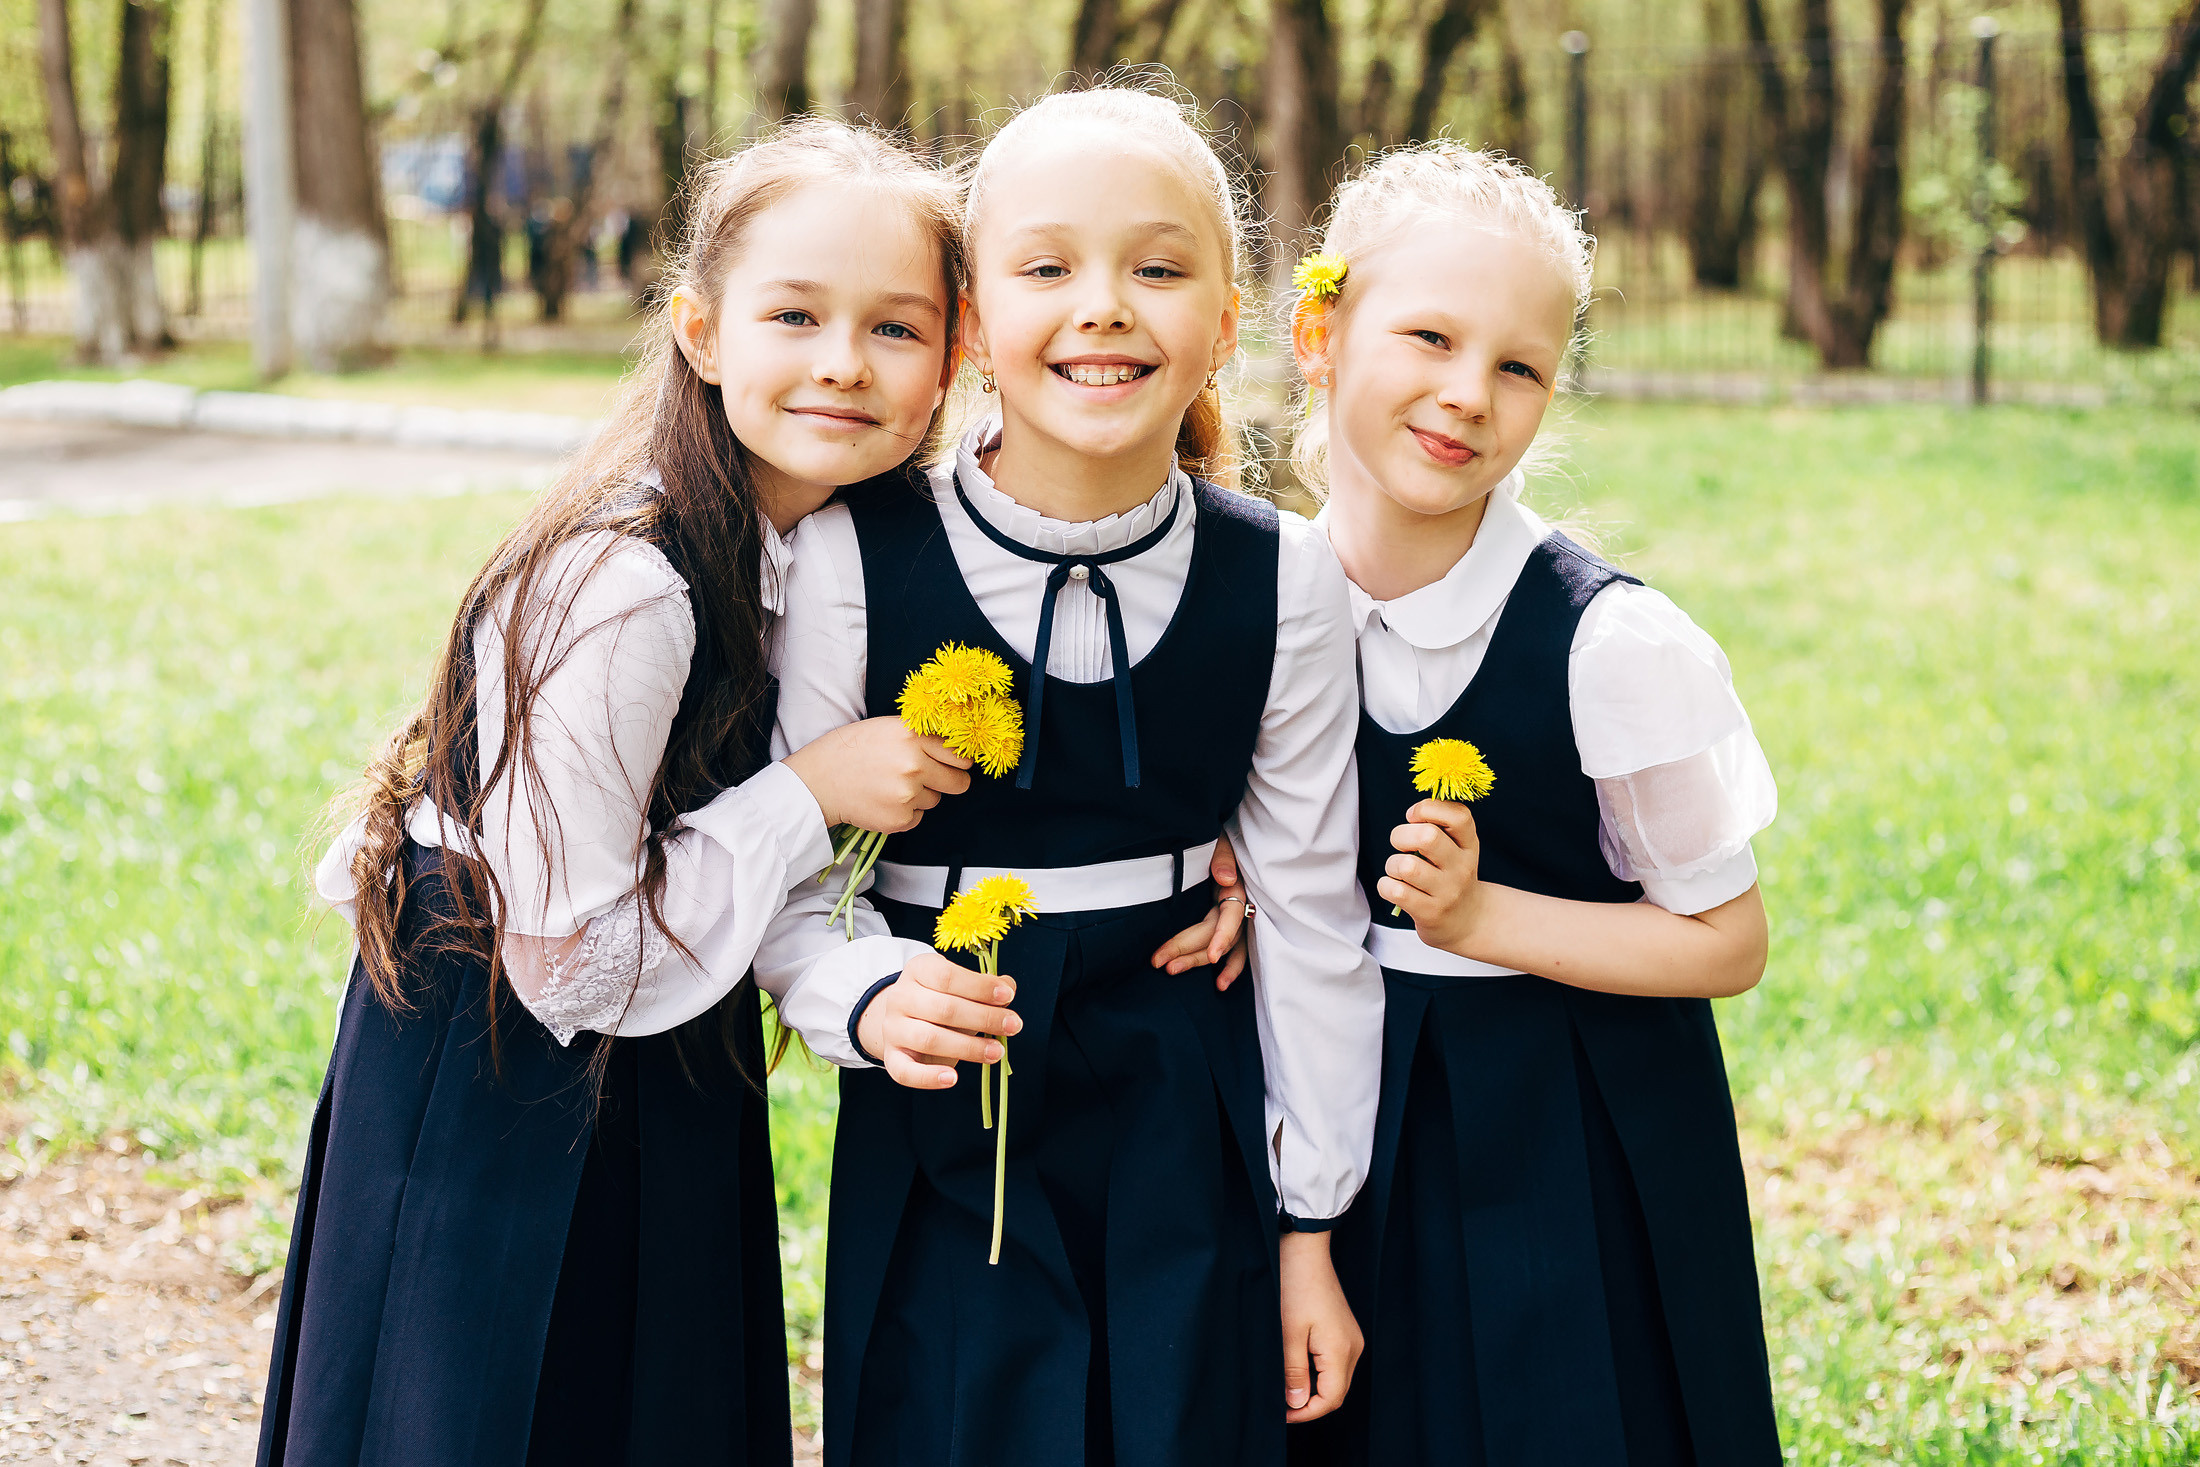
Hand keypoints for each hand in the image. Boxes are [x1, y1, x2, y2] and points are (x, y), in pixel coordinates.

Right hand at [784, 717, 971, 831]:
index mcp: (912, 736)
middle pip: (959, 783)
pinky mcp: (899, 819)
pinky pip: (918, 817)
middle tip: (931, 779)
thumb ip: (920, 736)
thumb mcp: (886, 728)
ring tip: (890, 786)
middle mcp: (913, 765)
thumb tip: (954, 748)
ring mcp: (907, 795)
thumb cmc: (849, 751)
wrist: (818, 781)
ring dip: (920, 796)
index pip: (959, 754)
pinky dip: (905, 813)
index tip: (955, 764)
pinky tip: (883, 800)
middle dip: (950, 782)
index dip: (958, 761)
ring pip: (935, 800)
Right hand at [855, 948, 1021, 1090]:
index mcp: (918, 970)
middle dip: (983, 1018)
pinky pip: (906, 1072)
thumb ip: (985, 986)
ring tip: (997, 1052)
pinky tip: (953, 1078)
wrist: (905, 1022)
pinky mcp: (892, 1058)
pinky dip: (929, 1078)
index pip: (947, 976)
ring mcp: (893, 1029)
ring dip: (968, 1047)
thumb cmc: (942, 1001)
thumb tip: (1008, 987)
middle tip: (1014, 1025)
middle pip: (943, 1008)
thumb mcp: (962, 987)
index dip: (979, 987)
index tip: (1008, 996)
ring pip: (930, 1039)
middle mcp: (900, 997)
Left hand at [1148, 833, 1249, 990]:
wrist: (1231, 841)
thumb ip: (1223, 857)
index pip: (1230, 917)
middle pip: (1215, 934)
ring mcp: (1239, 919)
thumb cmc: (1224, 841)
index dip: (1222, 936)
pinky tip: (1219, 985)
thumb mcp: (1222, 842)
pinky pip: (1237, 951)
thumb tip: (1225, 878)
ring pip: (1222, 947)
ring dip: (1198, 961)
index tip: (1211, 956)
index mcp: (1237, 889)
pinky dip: (1231, 969)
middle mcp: (1240, 907)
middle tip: (1160, 963)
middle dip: (1189, 950)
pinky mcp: (1235, 925)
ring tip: (1173, 972)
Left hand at [1280, 1230, 1361, 1421]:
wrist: (1305, 1252)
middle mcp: (1353, 1347)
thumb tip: (1297, 1403)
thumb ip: (1294, 1372)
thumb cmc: (1294, 1287)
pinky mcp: (1345, 1330)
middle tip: (1280, 1406)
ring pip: (1336, 1378)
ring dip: (1313, 1388)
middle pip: (1336, 1392)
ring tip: (1285, 1389)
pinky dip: (1318, 1372)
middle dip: (1309, 1404)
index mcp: (1341, 1349)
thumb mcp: (1288, 1333)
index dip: (1307, 1413)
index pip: (1331, 1399)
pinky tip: (1297, 1369)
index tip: (1282, 1415)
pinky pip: (1335, 1362)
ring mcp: (1352, 1338)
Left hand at [1376, 800, 1486, 955]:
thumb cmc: (1451, 878)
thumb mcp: (1458, 850)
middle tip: (1401, 845)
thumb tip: (1413, 814)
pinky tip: (1394, 888)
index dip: (1428, 808)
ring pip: (1406, 866)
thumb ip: (1440, 828)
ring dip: (1392, 865)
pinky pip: (1396, 891)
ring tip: (1398, 871)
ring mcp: (1447, 892)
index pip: (1459, 816)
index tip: (1413, 816)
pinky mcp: (1430, 913)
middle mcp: (1462, 867)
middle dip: (1401, 835)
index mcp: (1469, 845)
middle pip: (1427, 837)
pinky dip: (1385, 886)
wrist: (1468, 922)